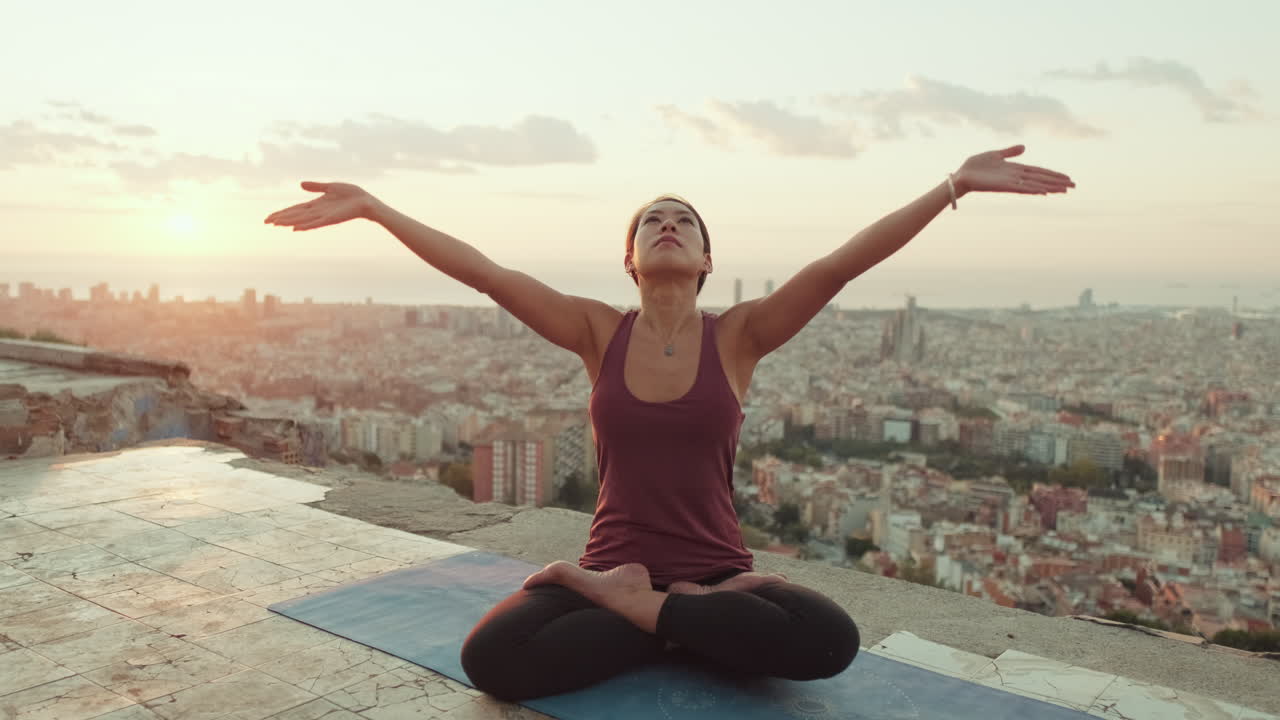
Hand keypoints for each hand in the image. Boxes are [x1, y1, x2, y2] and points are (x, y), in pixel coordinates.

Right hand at [263, 181, 377, 230]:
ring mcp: (323, 216)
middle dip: (281, 218)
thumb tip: (300, 184)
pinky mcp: (331, 219)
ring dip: (288, 222)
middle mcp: (317, 212)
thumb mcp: (330, 187)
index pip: (295, 209)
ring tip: (275, 224)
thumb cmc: (351, 195)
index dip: (283, 212)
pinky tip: (295, 229)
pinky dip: (305, 226)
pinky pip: (315, 223)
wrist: (366, 201)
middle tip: (266, 222)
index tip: (270, 217)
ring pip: (301, 221)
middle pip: (295, 215)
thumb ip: (316, 187)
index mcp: (316, 204)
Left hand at [953, 145, 1074, 195]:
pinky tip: (1044, 192)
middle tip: (1074, 186)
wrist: (960, 175)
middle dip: (1057, 182)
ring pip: (1035, 185)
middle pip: (1041, 179)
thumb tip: (1024, 147)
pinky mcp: (1003, 187)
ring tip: (1064, 190)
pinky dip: (1033, 190)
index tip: (1066, 178)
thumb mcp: (995, 154)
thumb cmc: (975, 166)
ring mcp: (1010, 182)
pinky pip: (1021, 189)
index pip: (1038, 172)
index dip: (1052, 174)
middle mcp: (1015, 177)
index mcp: (1015, 169)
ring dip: (1049, 187)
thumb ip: (1010, 152)